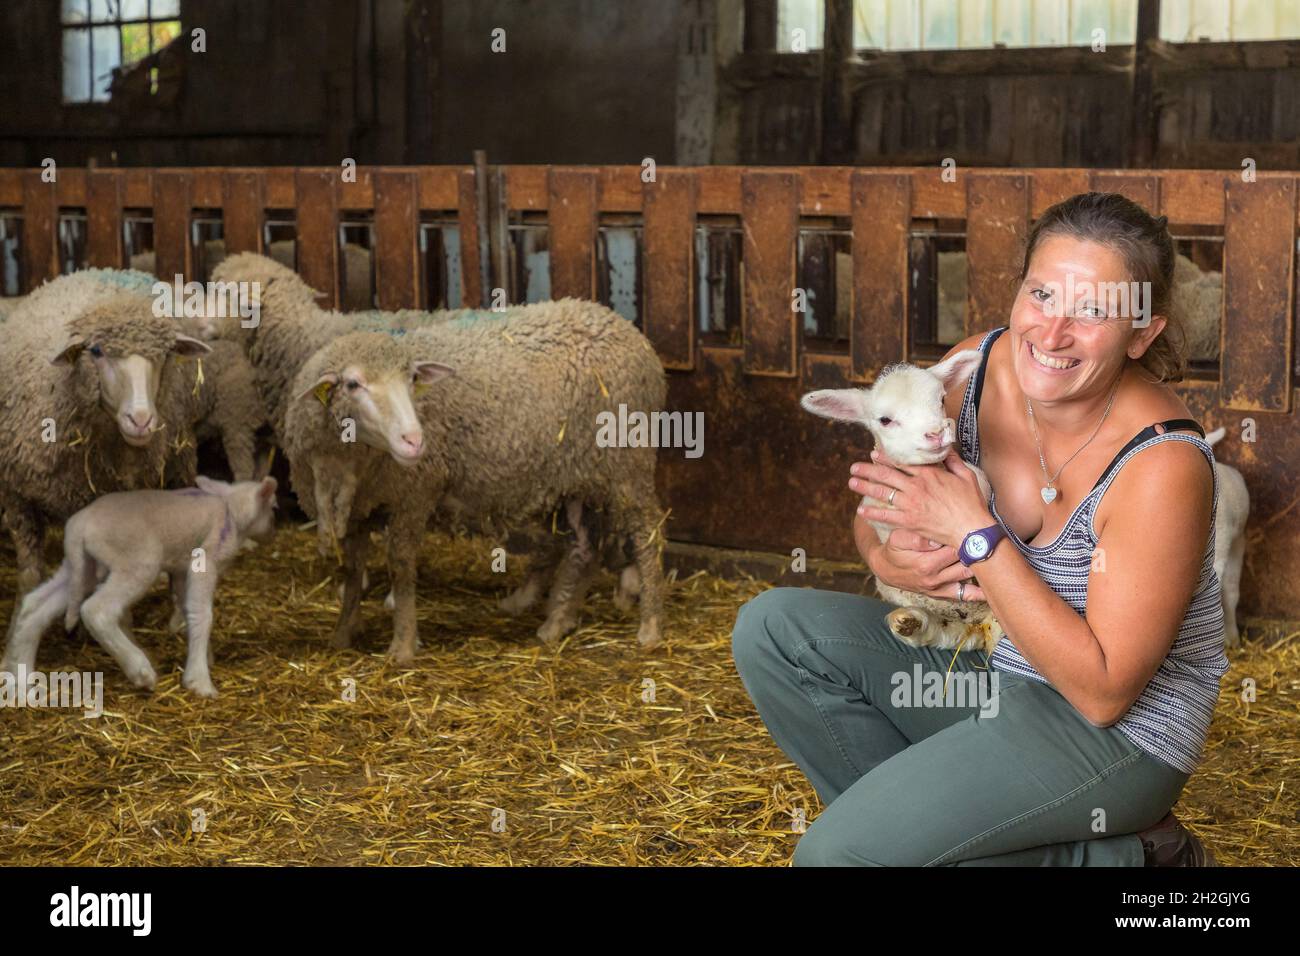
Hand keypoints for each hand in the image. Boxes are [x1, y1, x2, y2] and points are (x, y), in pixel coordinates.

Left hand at [850, 447, 992, 550]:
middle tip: (854, 467)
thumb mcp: (966, 476)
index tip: (873, 454)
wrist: (971, 529)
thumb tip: (946, 448)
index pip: (902, 462)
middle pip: (886, 475)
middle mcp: (916, 487)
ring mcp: (911, 504)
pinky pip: (886, 515)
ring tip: (852, 482)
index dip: (885, 458)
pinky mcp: (909, 521)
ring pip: (883, 492)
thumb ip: (953, 461)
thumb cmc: (971, 504)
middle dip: (868, 470)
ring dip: (865, 487)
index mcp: (929, 474)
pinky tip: (861, 510)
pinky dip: (872, 513)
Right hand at [866, 525, 986, 600]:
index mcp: (926, 564)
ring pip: (967, 577)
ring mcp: (939, 588)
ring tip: (998, 557)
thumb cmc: (893, 550)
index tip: (978, 528)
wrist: (884, 569)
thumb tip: (936, 539)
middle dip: (979, 551)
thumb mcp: (897, 539)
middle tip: (993, 540)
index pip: (955, 548)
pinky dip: (978, 594)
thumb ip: (916, 538)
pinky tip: (992, 591)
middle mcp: (935, 578)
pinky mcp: (940, 593)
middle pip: (965, 563)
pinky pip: (962, 595)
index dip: (967, 537)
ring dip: (982, 569)